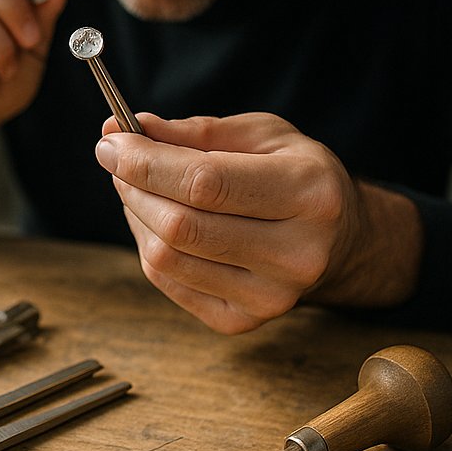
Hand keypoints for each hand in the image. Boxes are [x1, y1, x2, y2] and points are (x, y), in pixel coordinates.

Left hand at [95, 112, 421, 332]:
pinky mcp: (243, 321)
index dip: (146, 163)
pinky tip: (158, 222)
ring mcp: (270, 296)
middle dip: (132, 186)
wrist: (341, 240)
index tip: (111, 143)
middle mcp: (296, 253)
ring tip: (140, 188)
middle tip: (118, 160)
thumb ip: (195, 131)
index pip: (205, 183)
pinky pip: (168, 281)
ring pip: (165, 257)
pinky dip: (148, 245)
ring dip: (135, 214)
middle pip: (179, 225)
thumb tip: (125, 129)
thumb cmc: (296, 175)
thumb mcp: (262, 134)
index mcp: (308, 193)